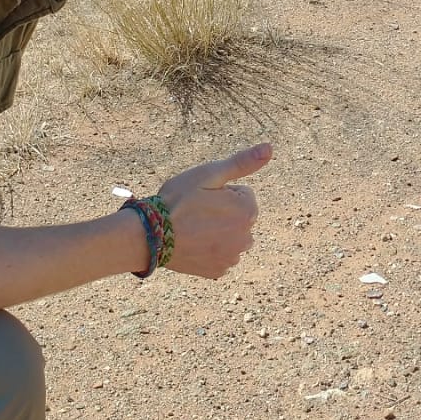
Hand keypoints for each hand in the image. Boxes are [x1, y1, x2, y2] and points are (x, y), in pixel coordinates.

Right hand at [155, 142, 271, 279]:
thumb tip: (269, 148)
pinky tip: (192, 244)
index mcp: (248, 211)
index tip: (203, 197)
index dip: (221, 192)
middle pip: (238, 217)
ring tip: (192, 228)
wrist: (150, 235)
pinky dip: (209, 250)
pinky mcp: (218, 271)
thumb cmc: (178, 201)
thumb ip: (242, 162)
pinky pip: (220, 255)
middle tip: (196, 212)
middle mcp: (246, 237)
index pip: (243, 195)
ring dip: (217, 232)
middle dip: (223, 213)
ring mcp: (232, 257)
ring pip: (230, 237)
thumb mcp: (209, 174)